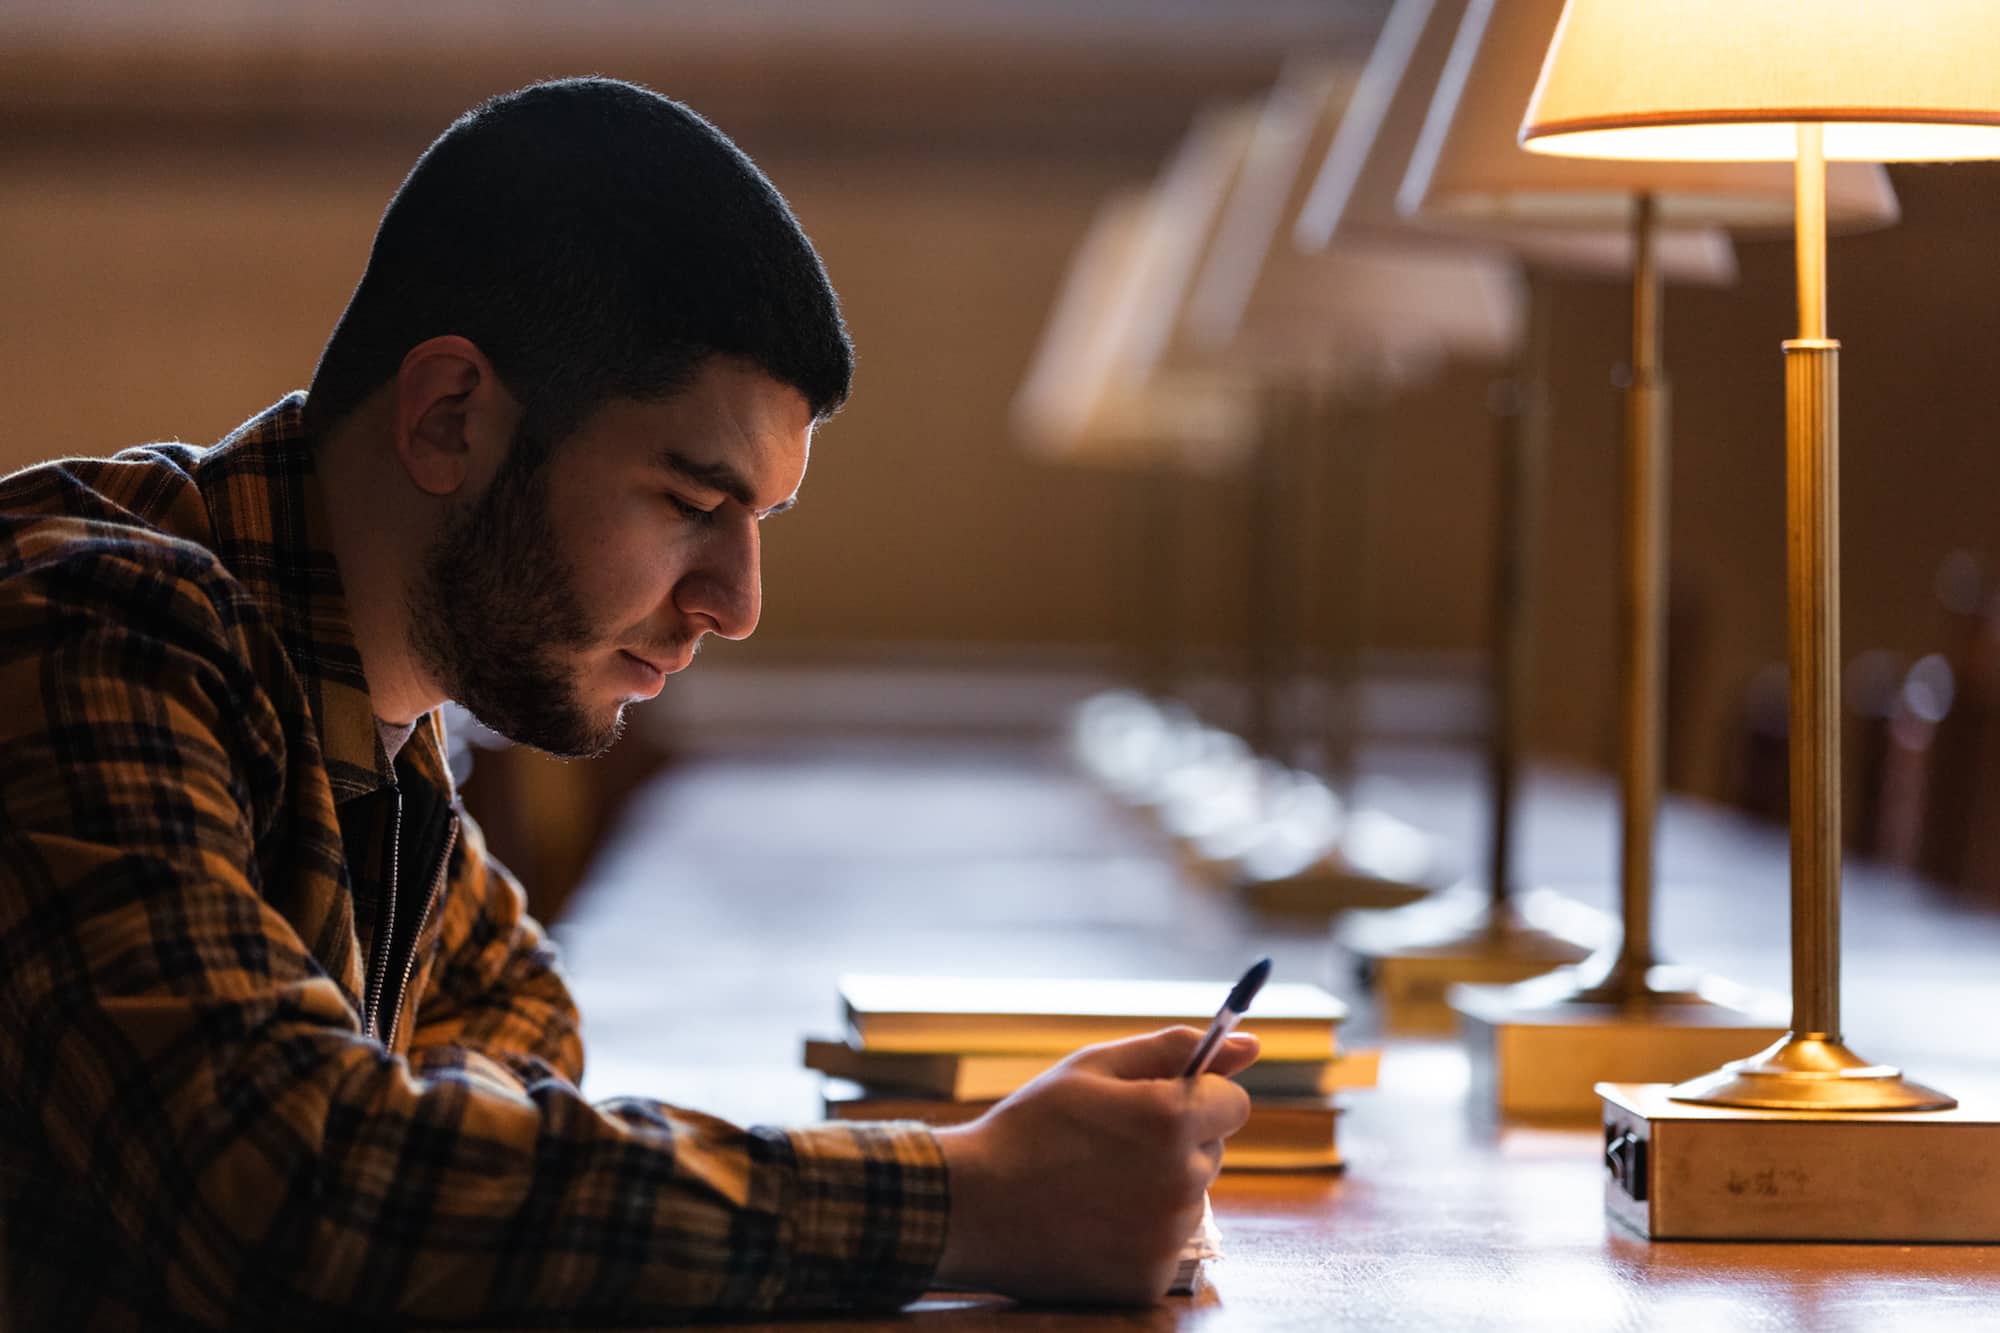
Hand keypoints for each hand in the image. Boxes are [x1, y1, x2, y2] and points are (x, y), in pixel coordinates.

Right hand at [931, 1025, 1258, 1304]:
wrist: (971, 1206)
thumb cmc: (1031, 1126)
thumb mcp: (1094, 1069)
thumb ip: (1174, 1051)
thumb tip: (1254, 1044)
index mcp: (1172, 1118)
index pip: (1234, 1102)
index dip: (1197, 1097)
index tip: (1157, 1103)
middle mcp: (1182, 1179)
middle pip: (1211, 1150)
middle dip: (1175, 1141)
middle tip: (1109, 1145)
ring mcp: (1168, 1235)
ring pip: (1189, 1197)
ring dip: (1158, 1187)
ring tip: (1093, 1184)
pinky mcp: (1150, 1278)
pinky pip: (1164, 1242)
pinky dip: (1138, 1233)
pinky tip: (1092, 1222)